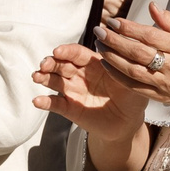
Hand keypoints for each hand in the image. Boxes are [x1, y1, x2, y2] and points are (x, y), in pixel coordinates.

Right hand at [32, 40, 150, 146]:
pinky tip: (38, 100)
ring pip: (55, 81)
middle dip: (52, 62)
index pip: (78, 53)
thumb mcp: (132, 80)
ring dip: (44, 77)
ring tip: (37, 76)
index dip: (67, 51)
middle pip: (62, 65)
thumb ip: (125, 66)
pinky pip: (55, 104)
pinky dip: (45, 102)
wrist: (129, 123)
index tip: (58, 51)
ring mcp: (73, 91)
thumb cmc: (132, 97)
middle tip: (44, 64)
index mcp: (95, 64)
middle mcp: (81, 75)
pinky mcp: (70, 109)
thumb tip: (120, 47)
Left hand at [92, 3, 169, 119]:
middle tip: (99, 31)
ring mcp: (166, 83)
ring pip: (133, 70)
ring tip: (99, 45)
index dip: (129, 28)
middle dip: (115, 41)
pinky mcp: (160, 96)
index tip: (113, 21)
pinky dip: (118, 75)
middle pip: (138, 53)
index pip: (150, 36)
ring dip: (112, 57)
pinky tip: (106, 64)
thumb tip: (152, 5)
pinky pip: (134, 86)